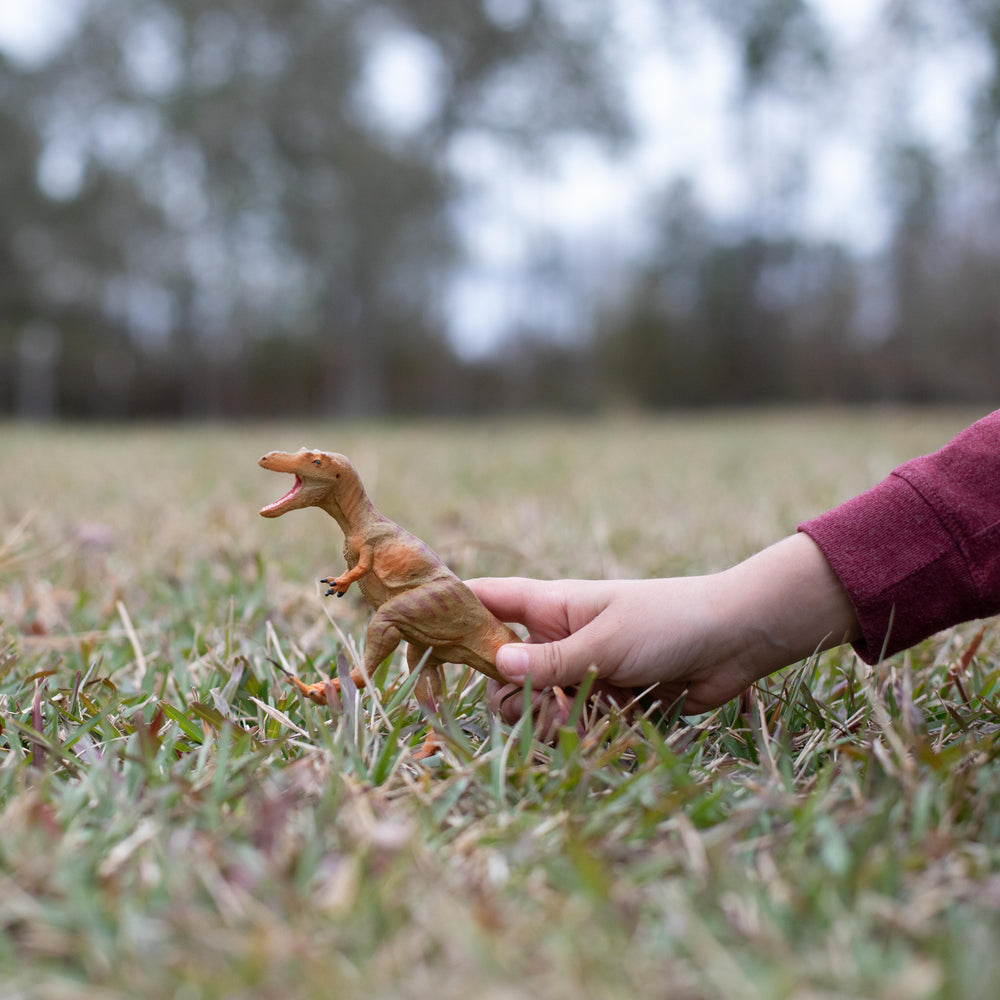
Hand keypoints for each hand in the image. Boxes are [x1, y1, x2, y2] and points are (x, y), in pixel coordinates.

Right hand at [469, 533, 860, 720]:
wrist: (738, 638)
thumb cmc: (670, 621)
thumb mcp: (605, 639)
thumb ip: (550, 659)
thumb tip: (493, 667)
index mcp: (550, 605)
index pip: (483, 600)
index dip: (448, 614)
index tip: (416, 641)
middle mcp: (557, 635)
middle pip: (501, 667)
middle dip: (509, 692)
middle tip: (536, 703)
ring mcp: (581, 668)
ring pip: (535, 701)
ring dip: (548, 716)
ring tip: (583, 714)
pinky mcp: (607, 697)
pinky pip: (574, 720)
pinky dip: (583, 727)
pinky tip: (616, 719)